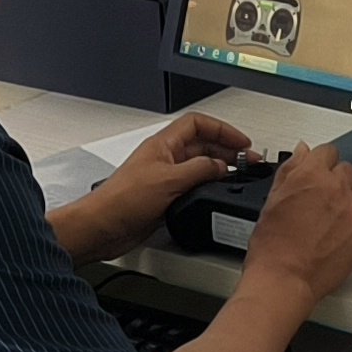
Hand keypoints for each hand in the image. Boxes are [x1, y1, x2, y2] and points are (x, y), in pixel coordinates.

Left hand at [54, 110, 252, 260]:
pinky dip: (208, 187)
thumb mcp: (168, 180)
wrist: (103, 227)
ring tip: (240, 175)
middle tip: (248, 161)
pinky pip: (193, 186)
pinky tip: (217, 193)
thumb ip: (200, 170)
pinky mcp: (164, 197)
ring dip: (220, 168)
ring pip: (199, 165)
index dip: (222, 129)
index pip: (197, 124)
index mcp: (163, 144)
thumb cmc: (121, 200)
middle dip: (227, 150)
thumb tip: (222, 166)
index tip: (241, 142)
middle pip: (202, 144)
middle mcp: (164, 158)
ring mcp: (164, 177)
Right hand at [234, 144, 351, 310]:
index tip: (319, 173)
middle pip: (347, 170)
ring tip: (336, 215)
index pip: (327, 151)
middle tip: (323, 200)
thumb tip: (302, 152)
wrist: (285, 279)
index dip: (320, 163)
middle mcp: (337, 187)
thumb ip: (290, 169)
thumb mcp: (272, 199)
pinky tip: (345, 230)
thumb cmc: (274, 246)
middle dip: (336, 181)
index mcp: (312, 174)